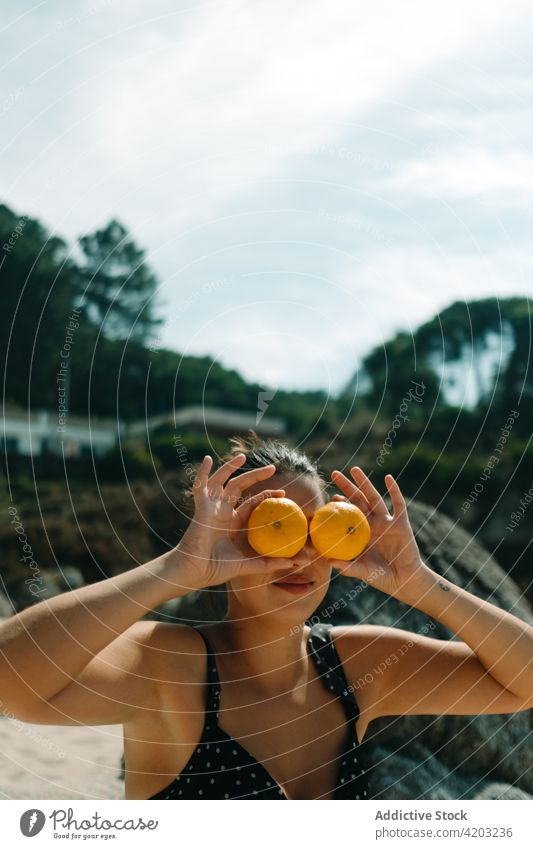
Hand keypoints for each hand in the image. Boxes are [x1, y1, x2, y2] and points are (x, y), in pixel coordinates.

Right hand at [174, 453, 290, 591]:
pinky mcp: (201, 507)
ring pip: (222, 481)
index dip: (266, 496)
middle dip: (256, 476)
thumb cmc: (216, 569)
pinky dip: (202, 472)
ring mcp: (211, 508)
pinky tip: (207, 459)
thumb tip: (294, 563)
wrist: (194, 572)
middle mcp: (222, 512)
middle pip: (240, 487)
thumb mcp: (246, 565)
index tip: (283, 493)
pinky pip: (200, 486)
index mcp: (232, 523)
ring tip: (242, 456)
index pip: (252, 503)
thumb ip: (267, 563)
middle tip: (272, 467)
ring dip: (231, 467)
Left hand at [328, 466, 433, 604]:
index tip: (329, 496)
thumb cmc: (381, 578)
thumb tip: (328, 561)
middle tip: (334, 473)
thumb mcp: (363, 572)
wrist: (405, 581)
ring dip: (365, 483)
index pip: (347, 514)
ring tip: (355, 469)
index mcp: (361, 533)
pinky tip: (388, 478)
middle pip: (357, 500)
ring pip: (374, 497)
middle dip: (346, 486)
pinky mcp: (402, 523)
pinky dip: (394, 490)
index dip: (338, 504)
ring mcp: (387, 522)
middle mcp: (372, 524)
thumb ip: (348, 567)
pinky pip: (398, 504)